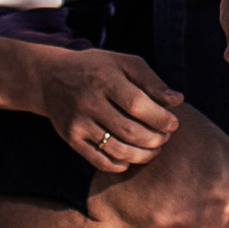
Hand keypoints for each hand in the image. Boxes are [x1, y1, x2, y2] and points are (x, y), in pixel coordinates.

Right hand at [35, 45, 183, 175]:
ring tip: (154, 150)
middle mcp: (89, 102)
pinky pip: (99, 160)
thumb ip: (151, 81)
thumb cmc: (98, 69)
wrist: (51, 78)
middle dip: (155, 140)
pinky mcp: (71, 138)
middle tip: (165, 138)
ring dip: (142, 155)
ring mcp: (78, 123)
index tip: (174, 123)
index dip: (161, 118)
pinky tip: (131, 158)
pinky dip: (120, 164)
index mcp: (105, 79)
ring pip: (116, 149)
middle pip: (130, 131)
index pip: (138, 105)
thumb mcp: (124, 63)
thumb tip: (178, 101)